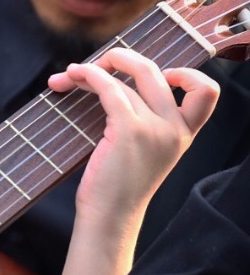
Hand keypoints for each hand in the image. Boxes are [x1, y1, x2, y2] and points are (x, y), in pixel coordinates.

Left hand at [47, 48, 218, 229]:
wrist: (110, 216)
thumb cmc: (117, 185)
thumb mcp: (144, 150)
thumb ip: (145, 121)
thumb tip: (113, 81)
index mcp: (184, 133)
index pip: (206, 92)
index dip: (184, 74)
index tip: (154, 74)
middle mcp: (174, 128)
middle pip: (153, 71)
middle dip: (120, 58)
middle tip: (94, 65)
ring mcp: (154, 128)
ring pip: (124, 78)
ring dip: (91, 69)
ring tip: (69, 74)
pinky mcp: (129, 130)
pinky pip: (109, 87)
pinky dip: (89, 75)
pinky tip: (72, 76)